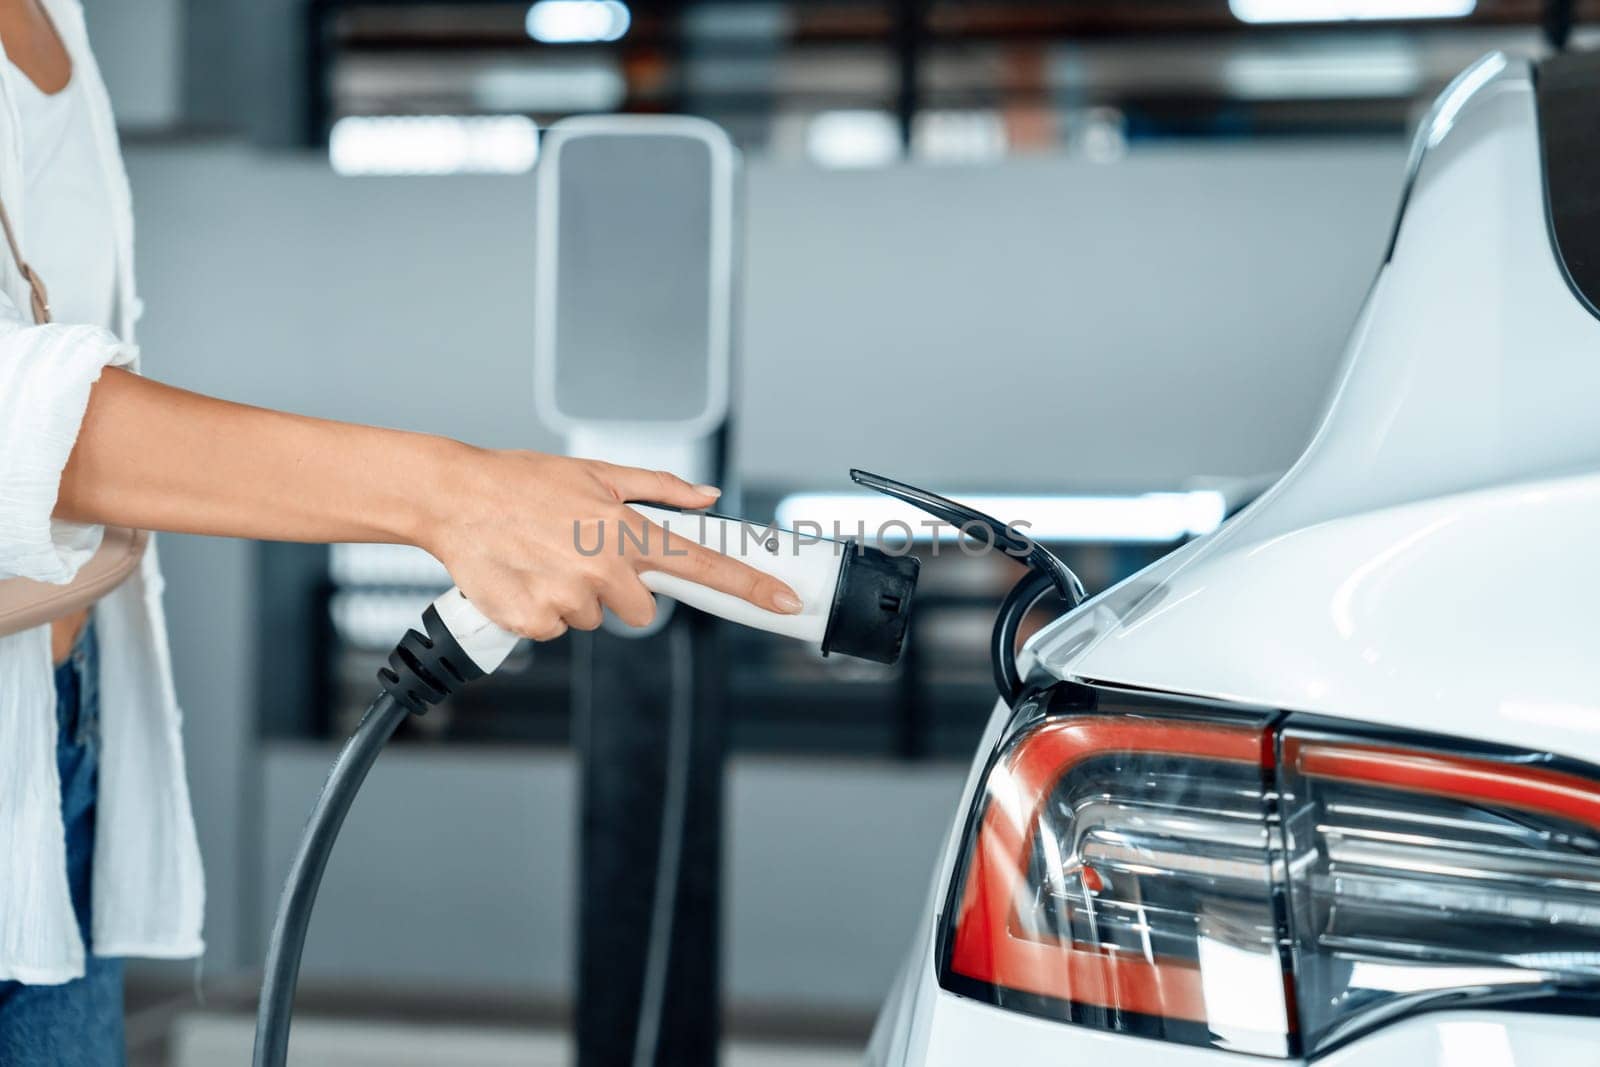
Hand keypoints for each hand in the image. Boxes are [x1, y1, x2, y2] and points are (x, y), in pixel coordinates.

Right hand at [423, 448, 801, 639]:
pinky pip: (556, 630)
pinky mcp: (535, 621)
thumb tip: (706, 498)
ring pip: (595, 619)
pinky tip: (525, 578)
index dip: (750, 585)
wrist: (455, 498)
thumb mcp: (597, 472)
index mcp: (626, 529)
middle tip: (580, 556)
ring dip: (574, 598)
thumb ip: (659, 488)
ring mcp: (569, 598)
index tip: (784, 600)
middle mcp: (604, 567)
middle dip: (618, 590)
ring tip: (544, 560)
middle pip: (642, 610)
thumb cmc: (522, 482)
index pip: (703, 564)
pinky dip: (541, 611)